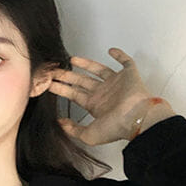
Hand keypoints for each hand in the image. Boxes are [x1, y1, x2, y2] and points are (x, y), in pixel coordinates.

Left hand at [49, 48, 170, 145]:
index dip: (61, 88)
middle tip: (54, 70)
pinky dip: (120, 56)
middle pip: (82, 82)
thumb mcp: (88, 135)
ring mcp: (116, 83)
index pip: (74, 95)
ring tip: (72, 59)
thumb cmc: (116, 127)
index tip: (49, 83)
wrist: (136, 117)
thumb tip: (60, 123)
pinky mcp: (129, 74)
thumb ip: (72, 130)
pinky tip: (111, 50)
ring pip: (98, 70)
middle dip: (67, 76)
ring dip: (86, 64)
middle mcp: (104, 93)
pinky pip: (126, 62)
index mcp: (95, 106)